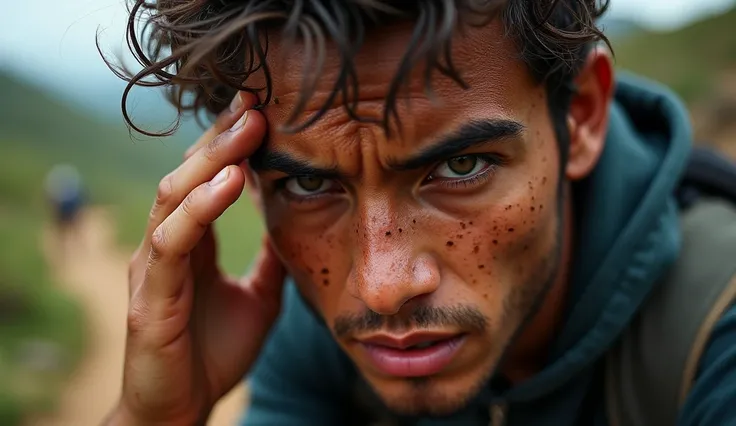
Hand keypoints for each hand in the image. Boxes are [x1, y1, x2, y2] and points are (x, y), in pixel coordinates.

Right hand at [110, 93, 285, 424]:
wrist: (181, 409)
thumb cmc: (214, 352)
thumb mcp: (259, 297)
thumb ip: (269, 259)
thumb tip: (296, 224)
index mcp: (192, 243)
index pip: (207, 178)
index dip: (230, 143)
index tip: (263, 107)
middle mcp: (167, 245)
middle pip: (190, 174)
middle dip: (223, 136)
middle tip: (257, 100)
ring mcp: (154, 267)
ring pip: (175, 195)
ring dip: (213, 158)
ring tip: (249, 127)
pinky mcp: (150, 296)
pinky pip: (173, 240)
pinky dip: (201, 207)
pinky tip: (231, 181)